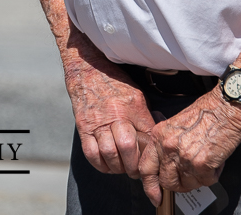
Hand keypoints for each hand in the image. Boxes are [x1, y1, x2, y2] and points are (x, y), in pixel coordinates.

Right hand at [64, 56, 154, 176]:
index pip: (147, 135)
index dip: (151, 153)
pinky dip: (100, 164)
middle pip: (127, 147)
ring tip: (122, 168)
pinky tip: (107, 165)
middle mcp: (116, 114)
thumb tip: (156, 136)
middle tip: (137, 171)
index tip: (151, 162)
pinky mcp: (84, 127)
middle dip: (134, 165)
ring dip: (118, 167)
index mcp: (133, 106)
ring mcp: (98, 121)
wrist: (88, 70)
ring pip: (109, 153)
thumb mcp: (137, 95)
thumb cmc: (115, 83)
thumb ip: (146, 116)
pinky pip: (91, 152)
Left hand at [138, 91, 240, 205]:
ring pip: (187, 185)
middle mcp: (168, 147)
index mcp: (159, 136)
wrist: (225, 106)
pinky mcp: (201, 164)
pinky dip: (213, 175)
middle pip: (167, 181)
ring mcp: (184, 157)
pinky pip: (206, 181)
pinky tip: (215, 161)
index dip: (150, 186)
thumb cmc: (206, 112)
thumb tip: (168, 166)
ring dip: (198, 179)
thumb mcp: (176, 124)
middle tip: (190, 177)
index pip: (146, 168)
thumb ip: (167, 145)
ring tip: (206, 162)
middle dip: (179, 184)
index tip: (155, 196)